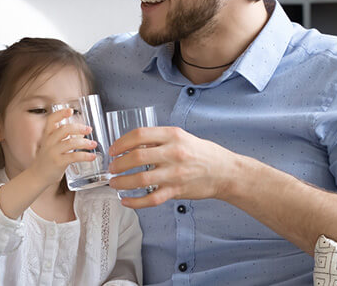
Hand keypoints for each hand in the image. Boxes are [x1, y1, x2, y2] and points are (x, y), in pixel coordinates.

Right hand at [22, 108, 97, 183]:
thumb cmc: (47, 159)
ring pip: (71, 143)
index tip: (70, 110)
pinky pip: (74, 157)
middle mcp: (49, 142)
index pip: (51, 120)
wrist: (37, 176)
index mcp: (47, 135)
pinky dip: (85, 156)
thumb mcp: (50, 145)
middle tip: (89, 129)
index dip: (60, 114)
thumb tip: (81, 131)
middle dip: (78, 128)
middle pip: (64, 129)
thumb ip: (62, 137)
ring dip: (85, 142)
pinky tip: (92, 156)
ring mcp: (53, 152)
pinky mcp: (58, 162)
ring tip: (93, 144)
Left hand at [106, 126, 242, 208]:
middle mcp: (173, 153)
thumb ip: (159, 139)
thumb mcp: (182, 137)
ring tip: (114, 183)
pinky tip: (126, 201)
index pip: (140, 135)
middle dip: (118, 163)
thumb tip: (132, 144)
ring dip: (122, 182)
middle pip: (136, 157)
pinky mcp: (176, 191)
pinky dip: (135, 202)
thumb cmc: (203, 153)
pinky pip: (151, 199)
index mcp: (173, 135)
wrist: (225, 172)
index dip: (121, 142)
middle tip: (112, 167)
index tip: (114, 149)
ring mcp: (175, 173)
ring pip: (140, 179)